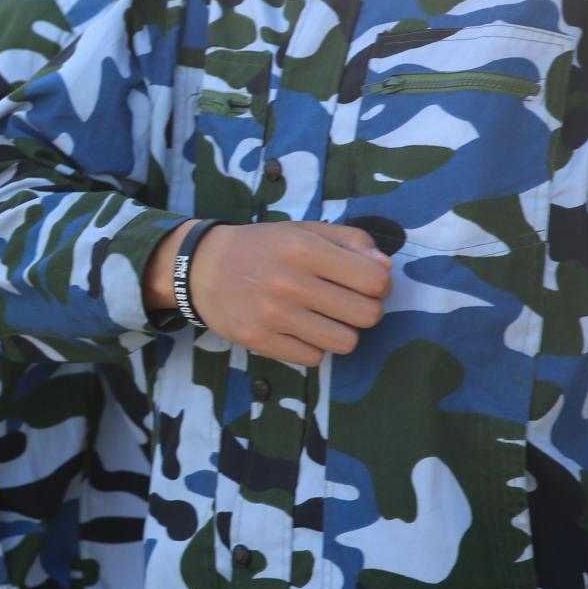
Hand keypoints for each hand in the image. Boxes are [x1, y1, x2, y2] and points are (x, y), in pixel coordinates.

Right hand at [148, 220, 390, 367]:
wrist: (201, 267)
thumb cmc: (262, 247)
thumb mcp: (304, 230)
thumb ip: (351, 241)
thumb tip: (386, 268)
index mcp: (305, 249)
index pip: (376, 280)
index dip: (379, 284)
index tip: (364, 283)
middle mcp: (290, 282)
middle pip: (367, 316)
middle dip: (364, 311)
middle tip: (345, 303)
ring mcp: (273, 315)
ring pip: (344, 343)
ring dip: (340, 332)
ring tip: (323, 319)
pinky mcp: (259, 340)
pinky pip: (313, 358)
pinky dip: (312, 347)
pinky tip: (298, 330)